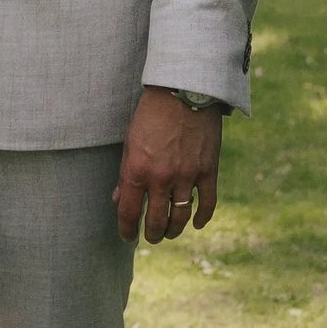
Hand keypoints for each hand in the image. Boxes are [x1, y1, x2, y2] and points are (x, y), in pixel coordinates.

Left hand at [116, 86, 222, 244]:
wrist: (183, 90)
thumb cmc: (151, 114)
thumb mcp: (130, 142)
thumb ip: (125, 173)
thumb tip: (118, 198)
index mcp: (136, 170)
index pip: (127, 212)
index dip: (125, 229)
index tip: (127, 236)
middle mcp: (160, 178)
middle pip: (156, 221)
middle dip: (152, 234)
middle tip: (151, 236)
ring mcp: (186, 176)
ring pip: (180, 217)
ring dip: (174, 230)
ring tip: (169, 232)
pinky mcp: (208, 170)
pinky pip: (207, 203)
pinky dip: (202, 218)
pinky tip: (197, 223)